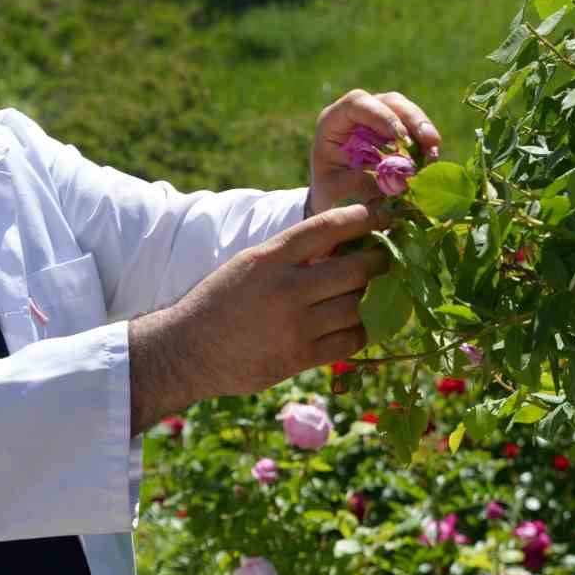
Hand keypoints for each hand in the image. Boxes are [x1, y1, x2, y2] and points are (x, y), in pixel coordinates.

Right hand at [127, 203, 390, 430]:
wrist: (188, 351)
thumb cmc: (221, 301)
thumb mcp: (250, 264)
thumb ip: (290, 254)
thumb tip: (342, 243)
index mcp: (271, 257)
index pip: (327, 227)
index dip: (363, 218)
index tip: (384, 217)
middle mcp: (286, 288)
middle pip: (356, 270)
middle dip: (379, 262)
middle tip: (386, 259)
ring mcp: (295, 325)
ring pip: (357, 306)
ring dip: (370, 299)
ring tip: (370, 293)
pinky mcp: (299, 358)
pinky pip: (349, 341)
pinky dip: (360, 331)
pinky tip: (357, 325)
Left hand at [308, 88, 441, 212]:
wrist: (333, 197)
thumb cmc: (327, 190)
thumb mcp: (332, 188)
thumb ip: (357, 182)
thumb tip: (395, 180)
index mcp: (334, 120)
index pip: (358, 103)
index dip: (382, 116)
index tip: (401, 138)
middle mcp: (358, 113)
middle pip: (389, 102)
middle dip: (412, 119)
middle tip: (431, 140)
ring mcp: (379, 119)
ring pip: (406, 111)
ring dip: (423, 129)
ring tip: (435, 151)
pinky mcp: (396, 131)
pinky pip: (414, 129)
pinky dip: (425, 143)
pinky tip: (432, 158)